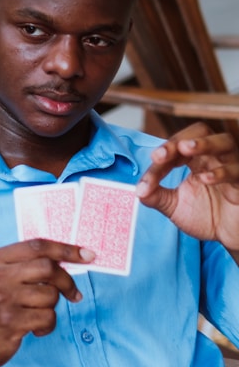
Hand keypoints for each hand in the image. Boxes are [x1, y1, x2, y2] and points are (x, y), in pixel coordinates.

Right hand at [0, 239, 93, 366]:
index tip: (88, 255)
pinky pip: (48, 317)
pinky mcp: (10, 322)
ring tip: (37, 316)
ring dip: (52, 307)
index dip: (66, 249)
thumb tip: (68, 259)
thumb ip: (24, 266)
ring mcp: (1, 300)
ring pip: (50, 295)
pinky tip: (34, 330)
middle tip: (73, 294)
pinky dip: (48, 326)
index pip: (36, 246)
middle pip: (47, 267)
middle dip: (66, 281)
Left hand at [136, 123, 238, 249]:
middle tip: (161, 154)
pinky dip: (220, 172)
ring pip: (224, 143)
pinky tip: (204, 178)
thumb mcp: (174, 206)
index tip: (146, 181)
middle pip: (201, 132)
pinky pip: (236, 171)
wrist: (227, 234)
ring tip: (187, 149)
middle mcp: (214, 157)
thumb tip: (139, 190)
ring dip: (204, 144)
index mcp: (196, 159)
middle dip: (179, 139)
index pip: (176, 148)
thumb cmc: (207, 215)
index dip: (160, 160)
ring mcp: (231, 166)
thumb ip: (156, 197)